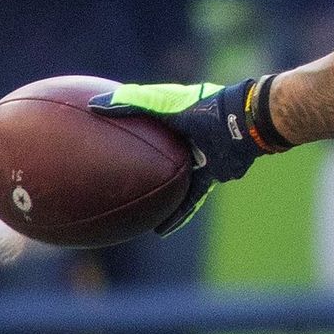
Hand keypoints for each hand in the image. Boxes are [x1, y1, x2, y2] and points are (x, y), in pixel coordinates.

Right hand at [88, 79, 271, 233]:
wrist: (241, 124)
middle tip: (112, 185)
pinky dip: (177, 214)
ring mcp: (196, 158)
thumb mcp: (161, 104)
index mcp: (168, 119)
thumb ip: (130, 103)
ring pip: (171, 182)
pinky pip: (190, 199)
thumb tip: (93, 105)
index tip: (99, 143)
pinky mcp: (210, 175)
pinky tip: (160, 230)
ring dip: (157, 198)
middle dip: (137, 169)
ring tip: (134, 215)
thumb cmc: (201, 109)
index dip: (122, 133)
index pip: (140, 127)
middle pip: (154, 157)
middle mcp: (181, 139)